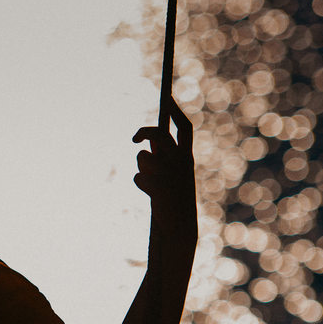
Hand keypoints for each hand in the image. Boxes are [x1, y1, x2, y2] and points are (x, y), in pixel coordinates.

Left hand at [132, 93, 193, 210]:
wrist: (179, 226)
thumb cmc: (174, 199)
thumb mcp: (173, 174)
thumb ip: (164, 156)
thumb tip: (150, 140)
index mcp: (187, 157)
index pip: (185, 128)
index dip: (176, 111)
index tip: (167, 97)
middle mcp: (181, 162)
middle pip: (158, 135)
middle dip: (143, 132)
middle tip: (134, 140)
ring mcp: (169, 173)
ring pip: (143, 158)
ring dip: (142, 169)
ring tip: (152, 185)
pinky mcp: (158, 186)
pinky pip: (138, 177)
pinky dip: (140, 184)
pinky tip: (152, 195)